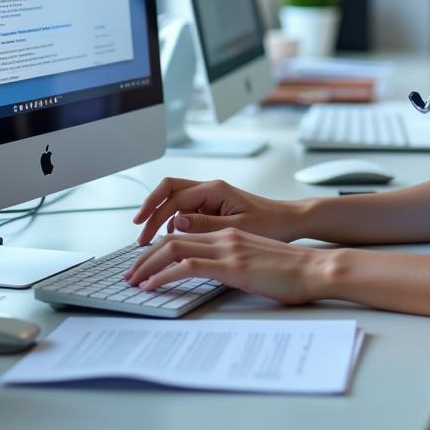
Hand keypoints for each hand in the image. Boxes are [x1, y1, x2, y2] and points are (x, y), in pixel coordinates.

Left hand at [124, 228, 329, 305]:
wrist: (315, 268)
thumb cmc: (291, 270)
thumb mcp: (255, 261)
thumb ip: (231, 260)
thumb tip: (212, 273)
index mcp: (229, 234)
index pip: (184, 234)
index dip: (159, 249)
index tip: (144, 265)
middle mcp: (224, 236)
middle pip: (172, 238)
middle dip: (144, 257)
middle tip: (128, 275)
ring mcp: (227, 249)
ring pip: (174, 248)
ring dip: (147, 265)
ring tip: (132, 281)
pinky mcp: (231, 266)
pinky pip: (187, 266)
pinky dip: (163, 275)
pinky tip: (151, 286)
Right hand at [131, 177, 303, 245]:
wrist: (290, 221)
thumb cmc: (271, 223)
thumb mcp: (237, 228)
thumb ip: (205, 224)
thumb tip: (175, 221)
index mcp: (214, 189)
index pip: (173, 196)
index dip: (153, 214)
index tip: (141, 232)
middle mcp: (210, 189)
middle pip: (169, 190)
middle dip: (150, 208)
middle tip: (138, 232)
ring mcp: (211, 197)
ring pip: (176, 200)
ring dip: (160, 216)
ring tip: (150, 240)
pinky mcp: (214, 208)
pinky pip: (186, 210)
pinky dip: (173, 222)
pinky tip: (170, 239)